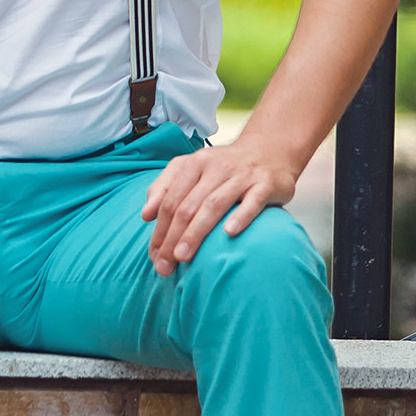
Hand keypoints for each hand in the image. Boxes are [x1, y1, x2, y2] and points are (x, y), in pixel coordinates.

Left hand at [140, 136, 302, 275]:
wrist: (270, 149)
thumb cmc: (224, 167)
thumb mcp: (192, 168)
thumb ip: (166, 187)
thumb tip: (146, 215)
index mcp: (194, 163)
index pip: (170, 200)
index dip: (159, 229)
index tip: (154, 256)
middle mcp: (216, 167)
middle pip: (188, 205)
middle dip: (172, 237)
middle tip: (165, 265)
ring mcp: (242, 175)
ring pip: (214, 204)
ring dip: (196, 232)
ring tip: (183, 256)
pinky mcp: (265, 184)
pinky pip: (252, 201)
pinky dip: (240, 216)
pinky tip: (229, 233)